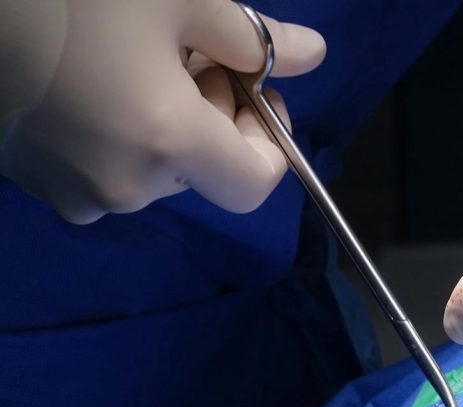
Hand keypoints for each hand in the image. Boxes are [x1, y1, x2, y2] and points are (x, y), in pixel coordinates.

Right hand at [0, 0, 324, 223]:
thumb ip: (254, 39)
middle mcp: (121, 187)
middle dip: (214, 112)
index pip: (255, 184)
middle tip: (188, 50)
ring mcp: (68, 190)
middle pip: (203, 170)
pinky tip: (96, 76)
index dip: (269, 138)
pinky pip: (102, 166)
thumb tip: (312, 54)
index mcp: (166, 146)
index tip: (251, 86)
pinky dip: (119, 130)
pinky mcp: (29, 179)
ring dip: (166, 119)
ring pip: (154, 167)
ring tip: (135, 57)